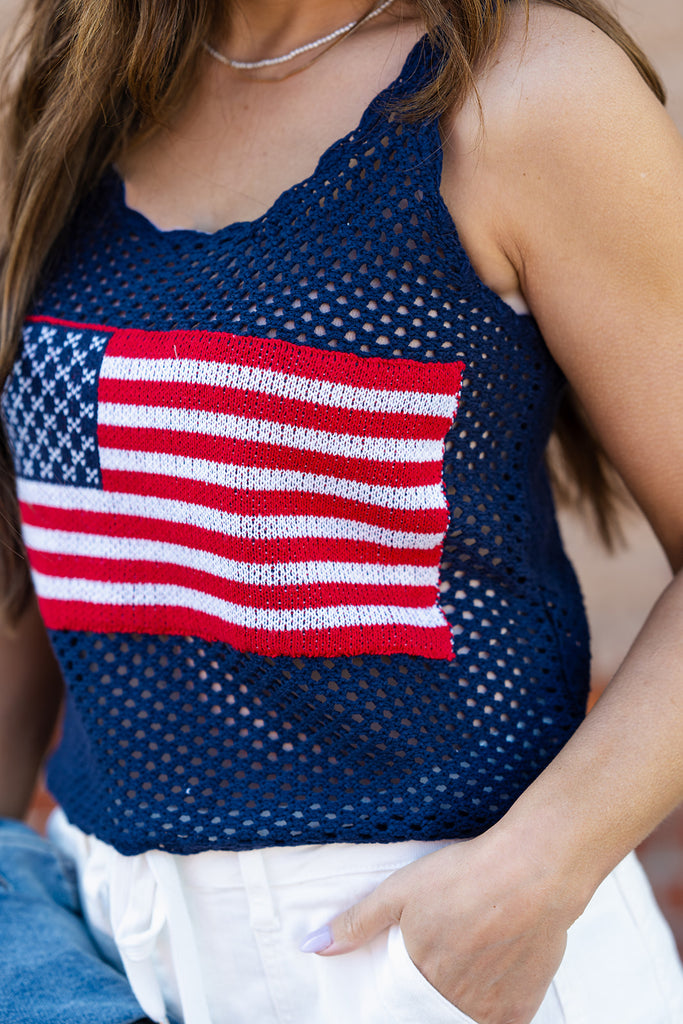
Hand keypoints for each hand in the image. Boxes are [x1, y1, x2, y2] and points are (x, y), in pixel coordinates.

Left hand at [301, 827, 580, 1023]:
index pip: (395, 1006)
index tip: (403, 979)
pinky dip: (489, 1005)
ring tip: (464, 961)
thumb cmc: (469, 875)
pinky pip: (497, 1021)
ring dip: (456, 999)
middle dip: (427, 994)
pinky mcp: (522, 1008)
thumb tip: (314, 946)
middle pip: (429, 1011)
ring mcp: (488, 1010)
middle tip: (439, 959)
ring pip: (461, 1017)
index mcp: (418, 975)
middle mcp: (452, 1001)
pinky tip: (489, 974)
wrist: (534, 870)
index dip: (396, 995)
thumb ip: (358, 922)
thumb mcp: (401, 890)